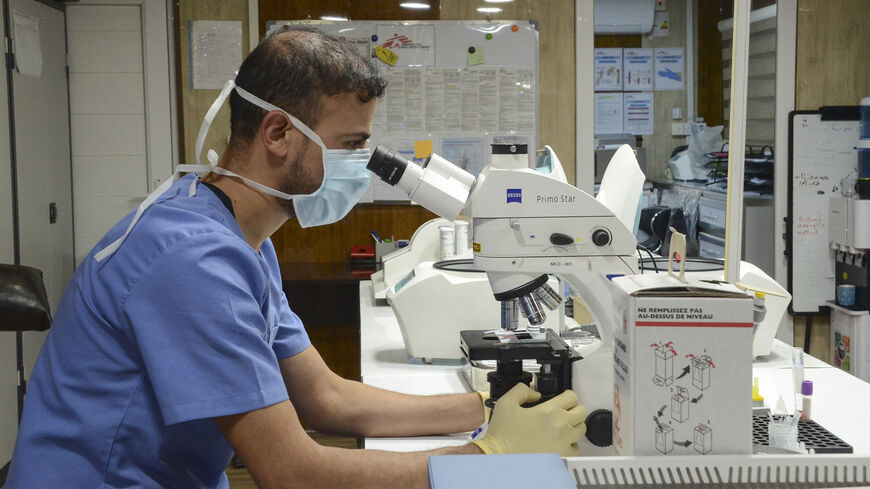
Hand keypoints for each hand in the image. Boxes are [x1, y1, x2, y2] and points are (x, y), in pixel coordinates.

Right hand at [471, 383, 586, 456]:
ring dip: (575, 425)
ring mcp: (562, 442)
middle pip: (581, 412)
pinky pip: (576, 448)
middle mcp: (560, 426)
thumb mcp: (506, 402)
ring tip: (565, 425)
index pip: (571, 397)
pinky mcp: (561, 456)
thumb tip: (534, 393)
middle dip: (574, 408)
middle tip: (565, 410)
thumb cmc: (503, 434)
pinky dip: (572, 443)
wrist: (500, 456)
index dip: (567, 395)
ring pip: (581, 429)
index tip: (564, 397)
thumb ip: (522, 391)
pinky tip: (563, 441)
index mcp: (548, 412)